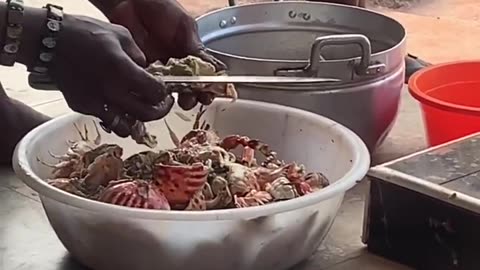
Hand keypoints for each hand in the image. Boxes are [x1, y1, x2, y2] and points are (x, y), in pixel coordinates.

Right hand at [50, 14, 173, 136]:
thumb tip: (148, 71)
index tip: (166, 91)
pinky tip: (123, 110)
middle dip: (160, 111)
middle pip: (147, 114)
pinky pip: (109, 123)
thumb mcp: (120, 35)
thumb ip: (139, 55)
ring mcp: (96, 103)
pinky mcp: (83, 108)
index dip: (164, 94)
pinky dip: (120, 121)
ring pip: (128, 126)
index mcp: (122, 69)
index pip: (155, 92)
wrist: (49, 41)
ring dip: (140, 121)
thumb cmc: (85, 33)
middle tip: (162, 104)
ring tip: (143, 110)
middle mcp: (111, 90)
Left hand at [105, 0, 226, 109]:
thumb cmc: (160, 6)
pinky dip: (153, 89)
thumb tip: (211, 65)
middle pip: (189, 86)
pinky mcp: (140, 69)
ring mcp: (159, 68)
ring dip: (175, 95)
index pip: (204, 73)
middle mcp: (176, 63)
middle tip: (193, 99)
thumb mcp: (184, 23)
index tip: (210, 92)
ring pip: (170, 88)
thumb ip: (195, 44)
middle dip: (193, 95)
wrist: (130, 0)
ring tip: (178, 98)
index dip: (209, 85)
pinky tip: (157, 90)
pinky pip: (148, 83)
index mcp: (191, 52)